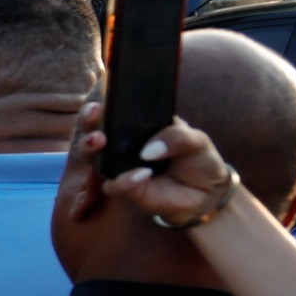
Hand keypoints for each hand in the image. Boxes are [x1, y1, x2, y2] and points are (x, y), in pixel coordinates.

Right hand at [84, 102, 234, 224]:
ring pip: (93, 159)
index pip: (114, 112)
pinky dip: (124, 180)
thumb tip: (148, 151)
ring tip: (99, 141)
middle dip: (88, 123)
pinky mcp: (127, 189)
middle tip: (93, 115)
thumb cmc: (198, 159)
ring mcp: (121, 167)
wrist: (208, 191)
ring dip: (90, 149)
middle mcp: (123, 146)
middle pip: (94, 131)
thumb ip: (176, 137)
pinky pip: (114, 185)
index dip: (100, 106)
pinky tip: (143, 174)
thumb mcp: (196, 140)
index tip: (98, 104)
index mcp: (138, 126)